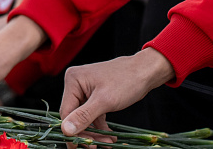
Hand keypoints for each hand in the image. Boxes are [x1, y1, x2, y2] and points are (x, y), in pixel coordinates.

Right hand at [59, 48, 174, 140]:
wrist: (146, 71)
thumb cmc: (127, 81)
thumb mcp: (104, 101)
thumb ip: (83, 116)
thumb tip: (66, 130)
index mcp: (73, 80)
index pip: (66, 111)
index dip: (72, 130)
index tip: (79, 146)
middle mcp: (76, 83)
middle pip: (74, 115)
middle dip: (86, 132)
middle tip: (96, 147)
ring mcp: (85, 89)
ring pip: (84, 117)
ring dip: (95, 131)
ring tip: (107, 142)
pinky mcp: (95, 95)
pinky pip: (93, 114)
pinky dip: (100, 125)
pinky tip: (108, 135)